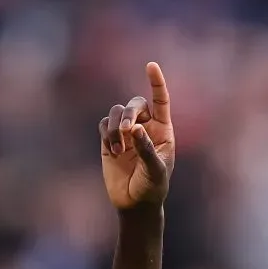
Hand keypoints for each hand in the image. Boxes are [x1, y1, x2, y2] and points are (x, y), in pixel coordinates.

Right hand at [99, 63, 174, 210]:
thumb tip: (135, 128)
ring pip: (116, 113)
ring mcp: (126, 133)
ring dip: (115, 127)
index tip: (151, 66)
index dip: (156, 83)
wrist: (135, 203)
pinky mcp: (110, 140)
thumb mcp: (154, 170)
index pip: (161, 101)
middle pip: (134, 104)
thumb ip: (146, 148)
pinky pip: (104, 125)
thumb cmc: (152, 187)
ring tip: (119, 149)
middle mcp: (145, 127)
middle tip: (127, 131)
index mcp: (163, 130)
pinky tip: (114, 151)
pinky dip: (107, 134)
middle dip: (128, 114)